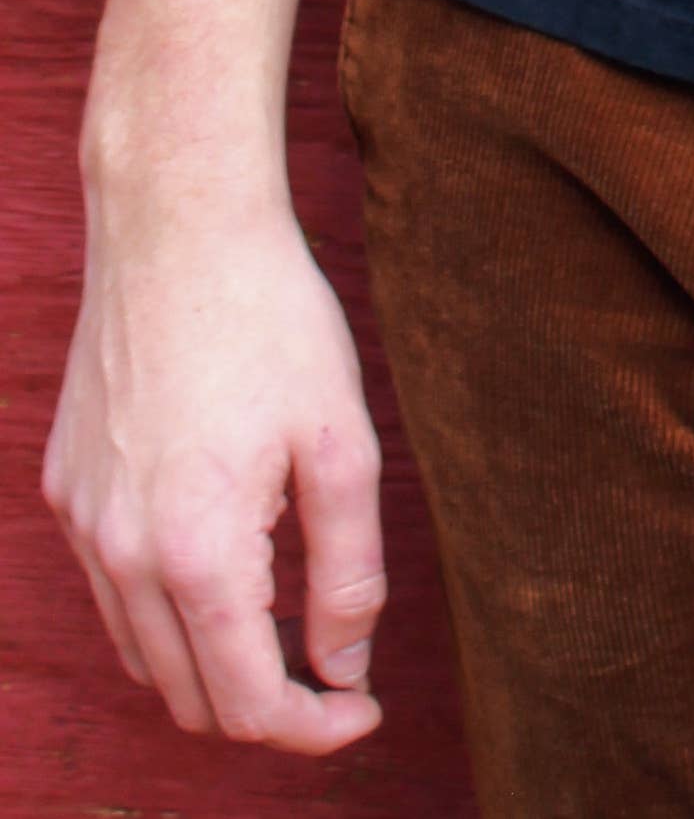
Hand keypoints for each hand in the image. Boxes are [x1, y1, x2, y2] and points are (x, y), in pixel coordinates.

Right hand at [43, 192, 386, 753]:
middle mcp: (123, 556)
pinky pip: (113, 591)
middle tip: (335, 670)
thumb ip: (349, 571)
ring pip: (144, 653)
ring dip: (213, 663)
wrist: (178, 227)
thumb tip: (344, 667)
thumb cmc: (273, 321)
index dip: (313, 728)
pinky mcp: (67, 489)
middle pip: (191, 696)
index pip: (247, 704)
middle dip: (266, 706)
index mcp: (197, 554)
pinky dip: (166, 610)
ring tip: (284, 623)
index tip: (364, 710)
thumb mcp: (343, 442)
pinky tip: (222, 562)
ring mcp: (84, 525)